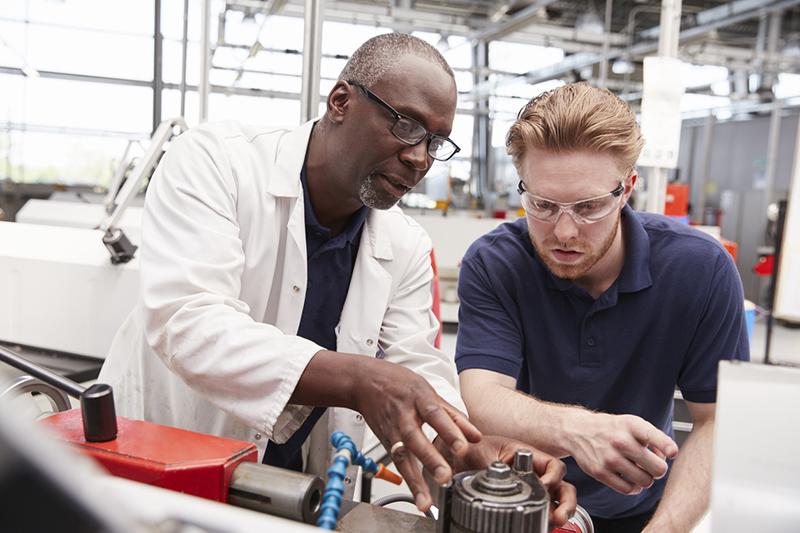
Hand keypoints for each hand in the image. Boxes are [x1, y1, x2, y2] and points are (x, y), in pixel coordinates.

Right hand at [352, 359, 481, 511]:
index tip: (462, 447)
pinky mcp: (385, 442)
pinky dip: (408, 481)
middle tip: (444, 477)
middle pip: (415, 439)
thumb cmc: (398, 384)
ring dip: (415, 481)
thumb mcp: (428, 391)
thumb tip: (475, 436)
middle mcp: (403, 416)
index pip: (435, 415)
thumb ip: (453, 416)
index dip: (448, 431)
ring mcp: (391, 430)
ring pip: (402, 457)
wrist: (364, 382)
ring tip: (426, 501)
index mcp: (418, 398)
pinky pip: (397, 464)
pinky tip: (419, 498)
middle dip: (430, 460)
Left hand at [434, 435, 576, 527]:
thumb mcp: (481, 454)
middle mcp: (532, 473)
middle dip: (565, 502)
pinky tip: (540, 526)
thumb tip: (502, 479)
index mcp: (527, 456)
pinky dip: (542, 520)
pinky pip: (537, 512)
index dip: (553, 477)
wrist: (453, 457)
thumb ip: (494, 466)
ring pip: (554, 502)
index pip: (553, 466)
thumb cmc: (469, 449)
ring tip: (554, 522)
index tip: (544, 487)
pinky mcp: (520, 503)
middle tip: (559, 515)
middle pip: (561, 487)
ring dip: (559, 513)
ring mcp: (528, 489)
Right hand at [569, 412, 678, 494]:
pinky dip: (634, 487)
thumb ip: (653, 438)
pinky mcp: (600, 472)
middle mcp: (620, 441)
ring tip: (639, 470)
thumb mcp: (631, 424)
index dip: (668, 447)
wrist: (577, 430)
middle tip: (652, 465)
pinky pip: (629, 489)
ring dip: (646, 479)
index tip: (672, 453)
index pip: (655, 437)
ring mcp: (609, 458)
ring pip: (646, 481)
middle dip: (659, 469)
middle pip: (658, 469)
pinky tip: (631, 479)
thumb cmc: (611, 429)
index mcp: (631, 425)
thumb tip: (667, 458)